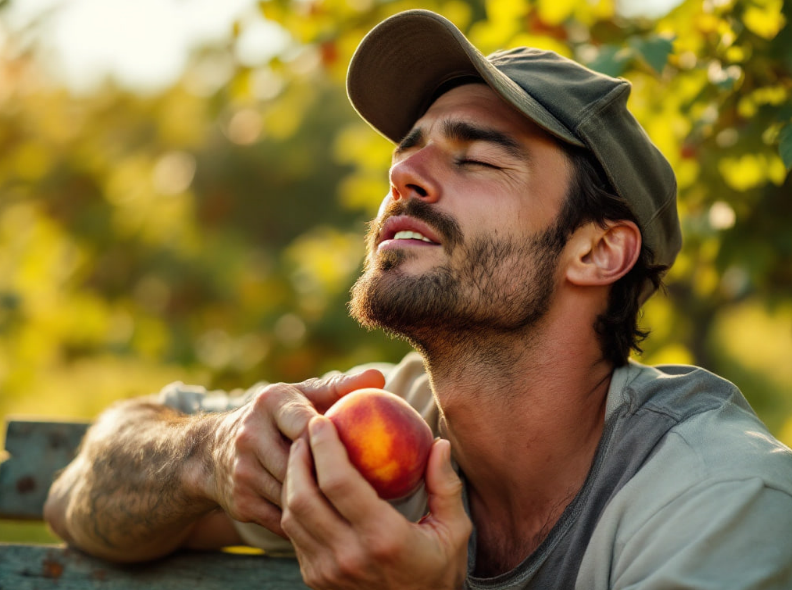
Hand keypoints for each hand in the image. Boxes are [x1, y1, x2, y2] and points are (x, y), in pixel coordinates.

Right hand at [205, 370, 385, 536]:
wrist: (212, 452)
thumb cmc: (278, 418)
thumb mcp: (301, 396)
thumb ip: (339, 388)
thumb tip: (378, 379)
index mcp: (269, 403)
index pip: (304, 421)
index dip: (328, 437)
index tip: (355, 448)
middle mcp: (250, 434)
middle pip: (301, 462)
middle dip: (327, 473)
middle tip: (362, 483)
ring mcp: (243, 470)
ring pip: (294, 493)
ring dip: (320, 499)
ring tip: (346, 502)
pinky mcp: (241, 501)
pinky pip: (284, 518)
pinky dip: (306, 520)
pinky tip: (327, 518)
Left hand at [282, 415, 471, 589]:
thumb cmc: (438, 572)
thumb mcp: (453, 532)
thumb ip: (446, 487)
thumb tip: (440, 444)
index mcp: (383, 538)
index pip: (339, 483)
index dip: (324, 447)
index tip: (321, 420)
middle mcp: (348, 555)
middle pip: (304, 496)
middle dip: (299, 456)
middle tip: (305, 430)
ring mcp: (327, 570)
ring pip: (292, 515)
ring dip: (292, 478)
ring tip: (302, 452)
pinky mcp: (315, 578)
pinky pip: (294, 533)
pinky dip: (294, 503)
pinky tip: (305, 483)